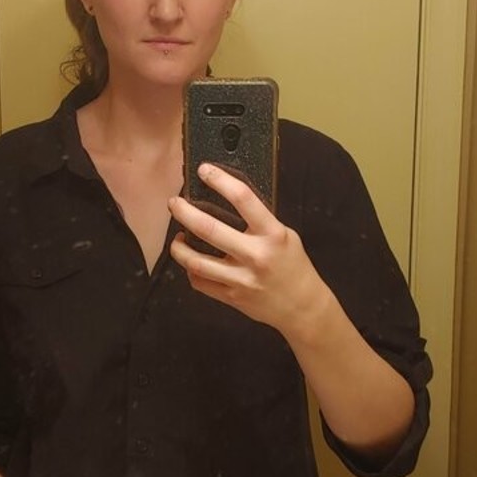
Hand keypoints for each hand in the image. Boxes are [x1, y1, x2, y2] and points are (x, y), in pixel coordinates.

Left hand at [168, 163, 329, 337]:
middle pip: (209, 230)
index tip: (204, 170)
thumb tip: (228, 201)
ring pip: (196, 262)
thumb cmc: (294, 265)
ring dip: (179, 248)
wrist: (302, 307)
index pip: (243, 199)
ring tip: (178, 238)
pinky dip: (191, 270)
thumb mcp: (285, 235)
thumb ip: (260, 222)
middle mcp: (256, 255)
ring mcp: (242, 279)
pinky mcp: (232, 297)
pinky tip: (191, 262)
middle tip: (174, 203)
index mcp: (272, 234)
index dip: (220, 180)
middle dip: (185, 212)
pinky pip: (200, 283)